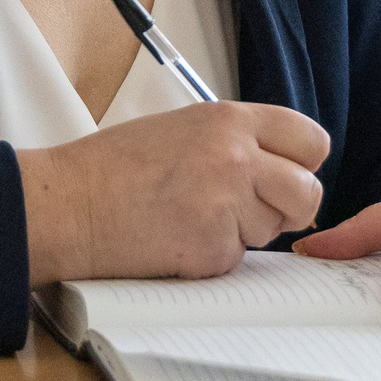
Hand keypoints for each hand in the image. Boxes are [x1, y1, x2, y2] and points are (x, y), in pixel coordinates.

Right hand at [19, 103, 327, 284]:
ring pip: (273, 230)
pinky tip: (175, 239)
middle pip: (308, 193)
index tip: (286, 175)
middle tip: (253, 211)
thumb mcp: (182, 128)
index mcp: (229, 120)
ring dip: (243, 233)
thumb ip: (234, 141)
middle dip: (289, 208)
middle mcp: (237, 158)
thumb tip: (279, 167)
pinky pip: (236, 259)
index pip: (311, 141)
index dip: (302, 164)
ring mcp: (227, 205)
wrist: (69, 205)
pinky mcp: (213, 249)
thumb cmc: (113, 167)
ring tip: (192, 218)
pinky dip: (211, 257)